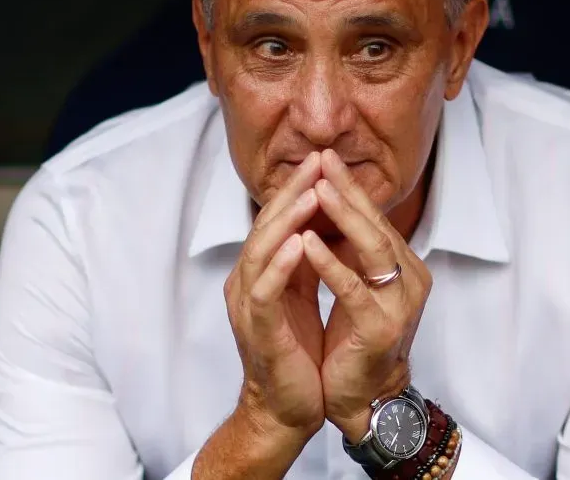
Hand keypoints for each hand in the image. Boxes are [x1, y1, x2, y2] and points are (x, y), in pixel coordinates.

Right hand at [223, 151, 325, 438]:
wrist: (286, 409)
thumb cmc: (296, 353)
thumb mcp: (300, 296)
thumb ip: (303, 261)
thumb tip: (320, 222)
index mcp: (259, 272)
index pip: (276, 220)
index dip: (297, 189)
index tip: (323, 161)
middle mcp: (247, 282)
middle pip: (266, 226)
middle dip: (292, 192)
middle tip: (317, 162)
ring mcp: (248, 305)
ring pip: (261, 251)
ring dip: (287, 220)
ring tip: (312, 192)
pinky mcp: (257, 329)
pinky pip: (265, 290)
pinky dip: (281, 264)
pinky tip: (301, 244)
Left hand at [302, 149, 433, 442]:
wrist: (361, 398)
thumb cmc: (355, 339)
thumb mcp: (356, 284)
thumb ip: (351, 248)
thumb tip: (330, 201)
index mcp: (403, 266)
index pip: (374, 217)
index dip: (349, 186)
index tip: (324, 157)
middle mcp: (409, 279)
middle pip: (376, 224)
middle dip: (346, 190)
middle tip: (321, 160)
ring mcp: (399, 305)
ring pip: (372, 249)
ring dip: (343, 216)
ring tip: (317, 189)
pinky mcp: (381, 329)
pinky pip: (354, 289)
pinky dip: (330, 264)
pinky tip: (307, 243)